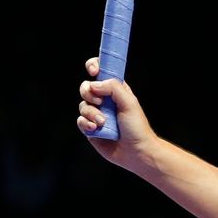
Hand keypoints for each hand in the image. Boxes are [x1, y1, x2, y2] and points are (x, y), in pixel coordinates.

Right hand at [77, 57, 157, 171]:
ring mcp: (96, 114)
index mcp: (115, 90)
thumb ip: (113, 88)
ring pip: (82, 106)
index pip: (100, 71)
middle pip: (86, 87)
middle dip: (88, 92)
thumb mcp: (129, 102)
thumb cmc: (137, 126)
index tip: (93, 71)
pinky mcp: (90, 128)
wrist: (136, 152)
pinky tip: (96, 129)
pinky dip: (86, 124)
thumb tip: (93, 85)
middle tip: (99, 101)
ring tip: (103, 122)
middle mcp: (104, 100)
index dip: (93, 66)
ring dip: (91, 113)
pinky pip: (80, 121)